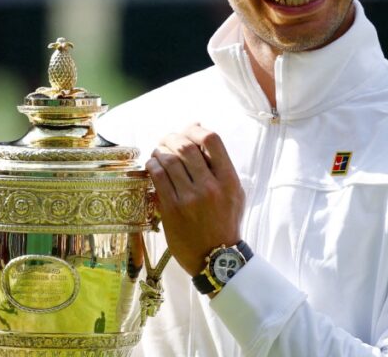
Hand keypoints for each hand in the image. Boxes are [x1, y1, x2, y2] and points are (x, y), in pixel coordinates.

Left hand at [146, 124, 244, 275]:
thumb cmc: (225, 223)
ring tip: (158, 152)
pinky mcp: (173, 209)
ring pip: (169, 160)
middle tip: (167, 140)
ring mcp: (190, 198)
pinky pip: (158, 177)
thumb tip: (200, 133)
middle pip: (186, 147)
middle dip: (172, 138)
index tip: (188, 131)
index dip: (196, 129)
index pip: (212, 140)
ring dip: (160, 151)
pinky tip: (153, 166)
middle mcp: (210, 186)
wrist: (216, 258)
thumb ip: (220, 166)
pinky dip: (153, 165)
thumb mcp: (234, 193)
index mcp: (229, 180)